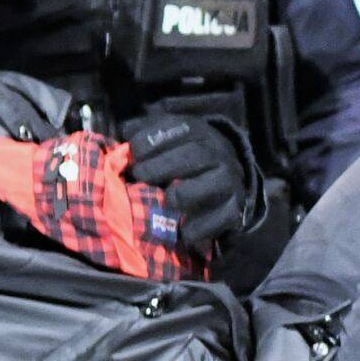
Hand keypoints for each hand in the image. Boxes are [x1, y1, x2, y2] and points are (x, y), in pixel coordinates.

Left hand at [124, 114, 247, 246]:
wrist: (222, 179)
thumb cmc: (181, 158)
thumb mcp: (166, 138)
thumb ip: (144, 133)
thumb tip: (125, 132)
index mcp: (200, 132)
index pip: (179, 128)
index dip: (153, 139)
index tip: (133, 153)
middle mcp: (218, 153)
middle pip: (196, 154)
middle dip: (164, 165)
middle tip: (140, 175)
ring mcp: (229, 181)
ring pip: (216, 182)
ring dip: (186, 192)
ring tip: (167, 199)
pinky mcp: (234, 209)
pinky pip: (222, 217)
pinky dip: (202, 226)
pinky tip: (182, 231)